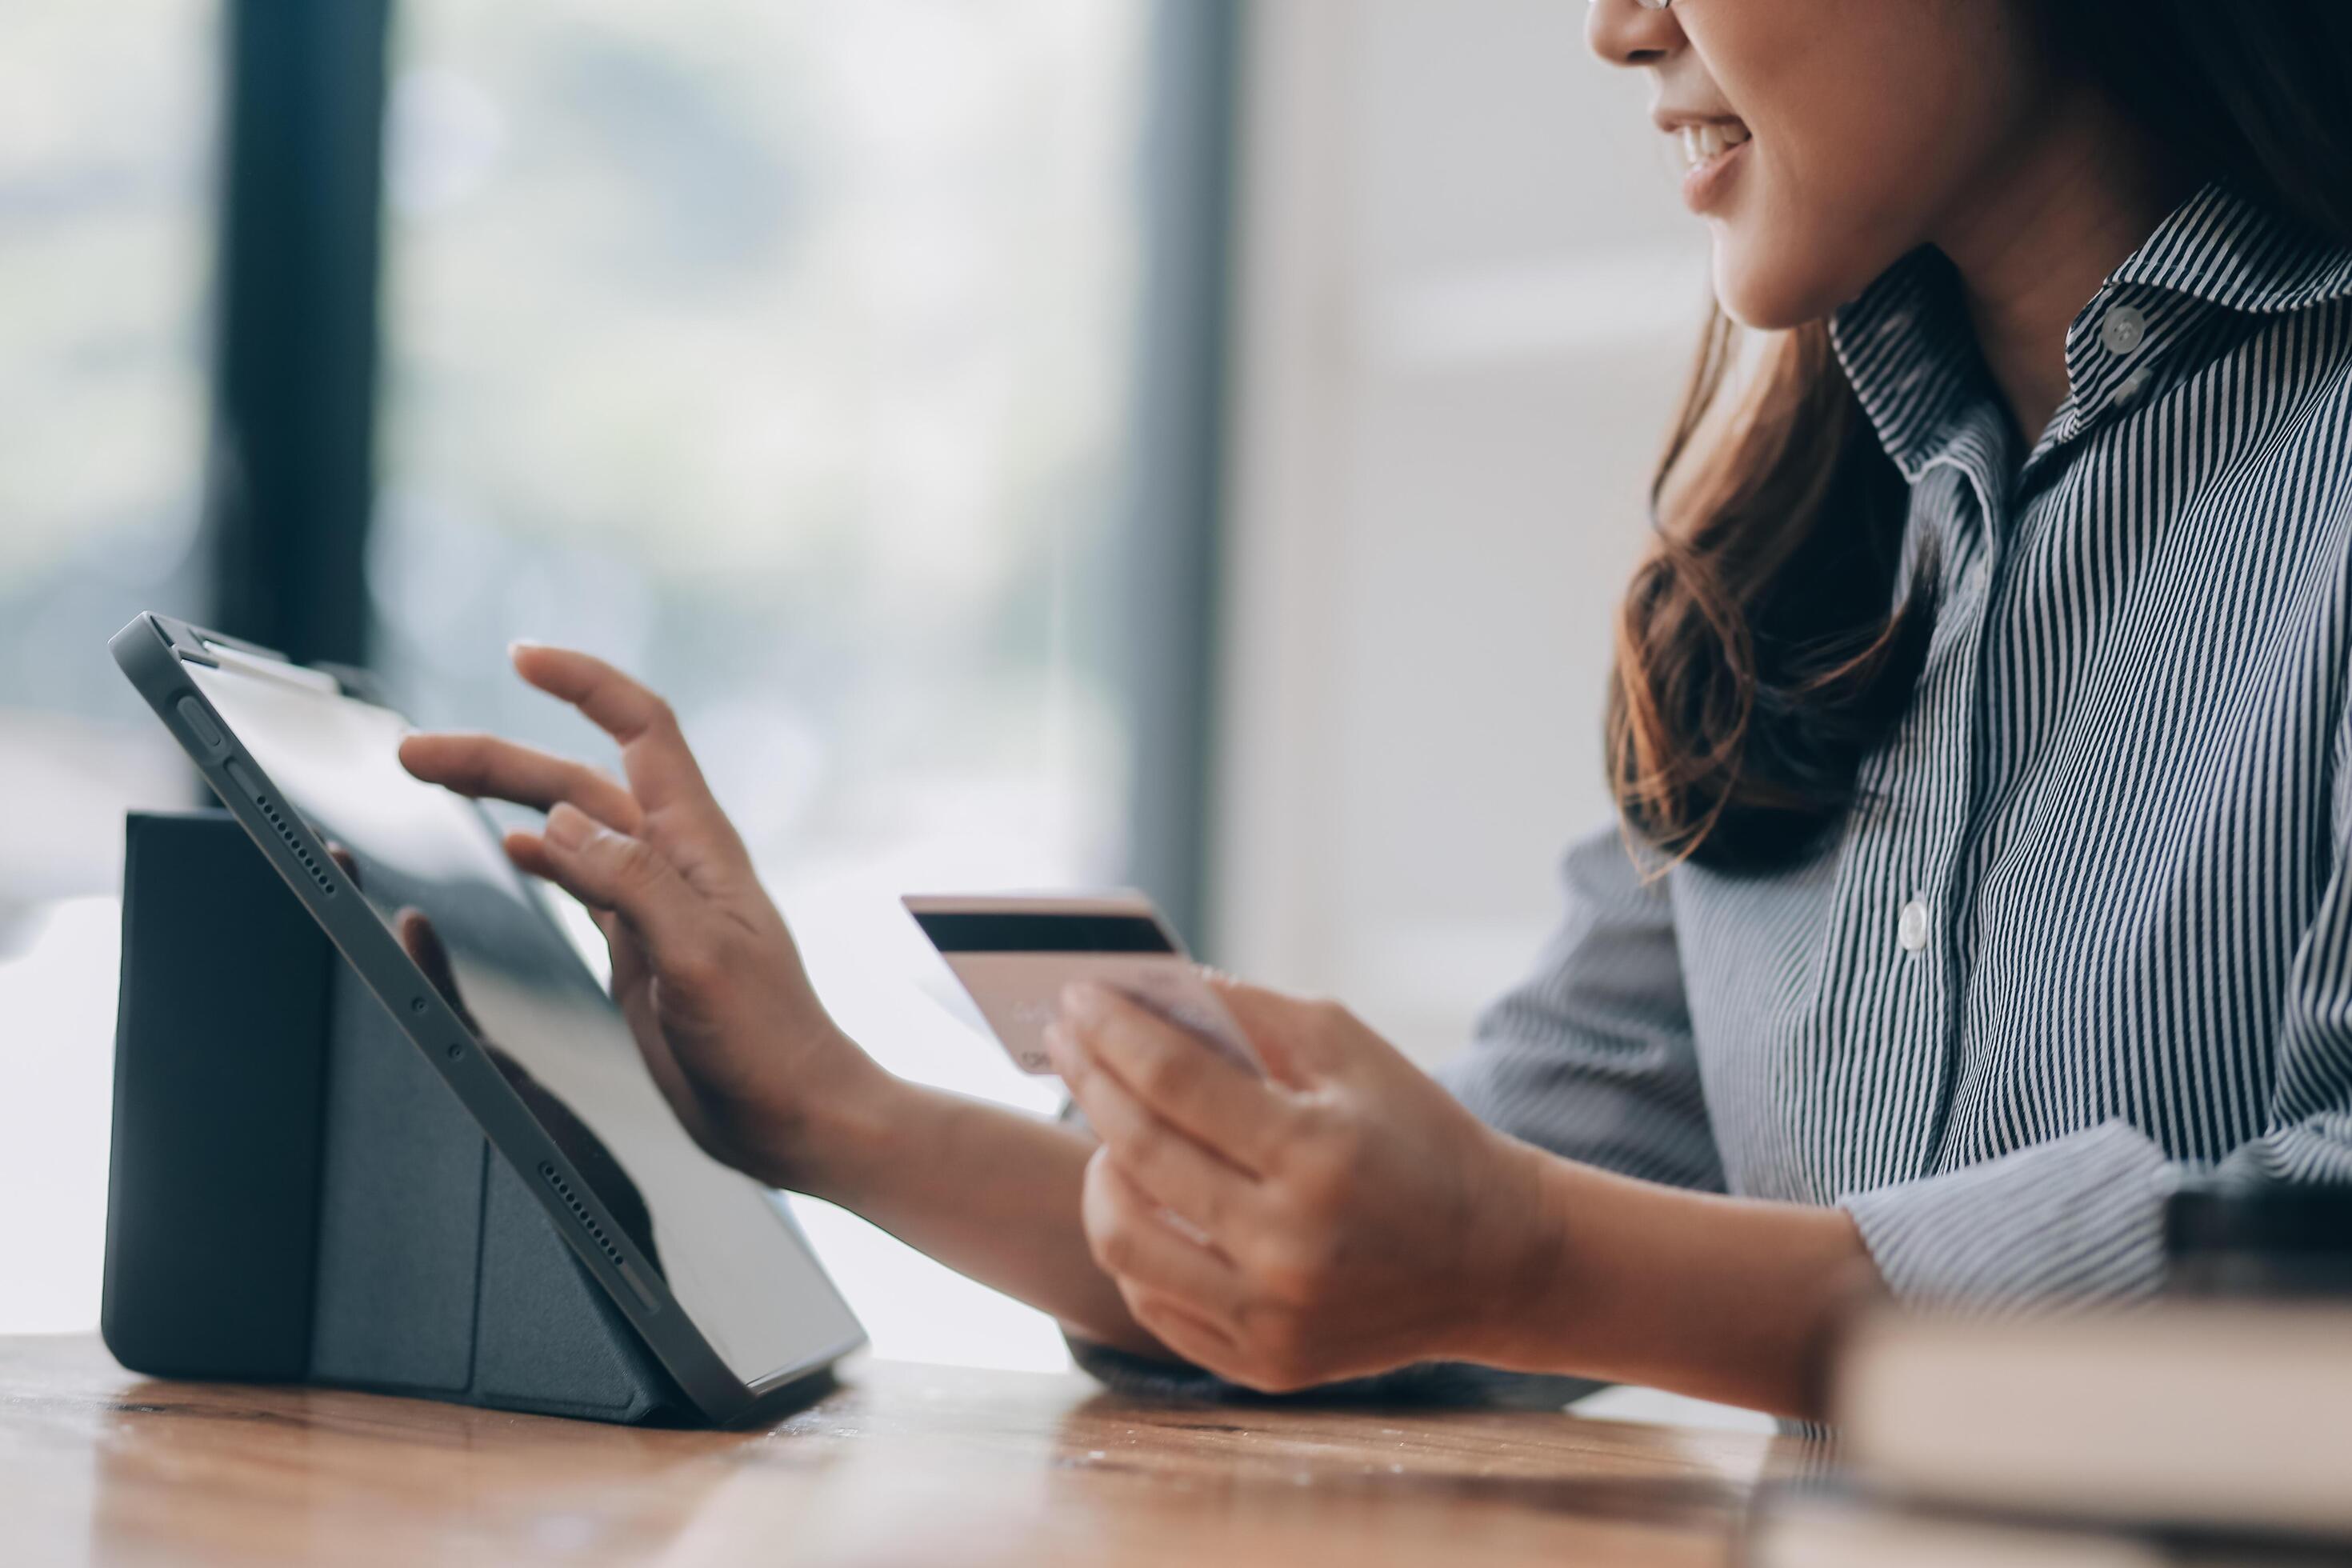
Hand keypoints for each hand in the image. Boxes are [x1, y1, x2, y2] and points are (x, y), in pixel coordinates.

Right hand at [398, 643, 890, 1191]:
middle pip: (577, 780)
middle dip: (497, 758)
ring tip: (435, 782)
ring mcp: (654, 906)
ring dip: (504, 799)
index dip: (584, 684)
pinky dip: (536, 860)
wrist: (792, 1113)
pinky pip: (578, 885)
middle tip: (416, 753)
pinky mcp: (640, 950)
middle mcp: (674, 864)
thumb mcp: (698, 956)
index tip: (521, 657)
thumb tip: (559, 822)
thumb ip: (631, 884)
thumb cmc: (770, 1041)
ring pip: (568, 827)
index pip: (641, 731)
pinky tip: (508, 855)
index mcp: (697, 847)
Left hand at [1045, 979, 1555, 1392]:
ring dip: (1098, 1173)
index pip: (1176, 1082)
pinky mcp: (1265, 1363)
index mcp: (1317, 1155)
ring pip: (1122, 1241)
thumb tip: (1146, 990)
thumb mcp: (1353, 1051)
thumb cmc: (1418, 1135)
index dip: (1114, 1033)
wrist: (1495, 1260)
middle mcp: (1289, 1245)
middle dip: (1089, 1082)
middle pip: (1138, 1153)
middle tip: (1066, 1041)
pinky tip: (1143, 1201)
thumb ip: (1252, 1012)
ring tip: (1109, 1133)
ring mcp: (1272, 1317)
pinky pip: (1153, 1302)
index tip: (1076, 997)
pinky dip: (1134, 1243)